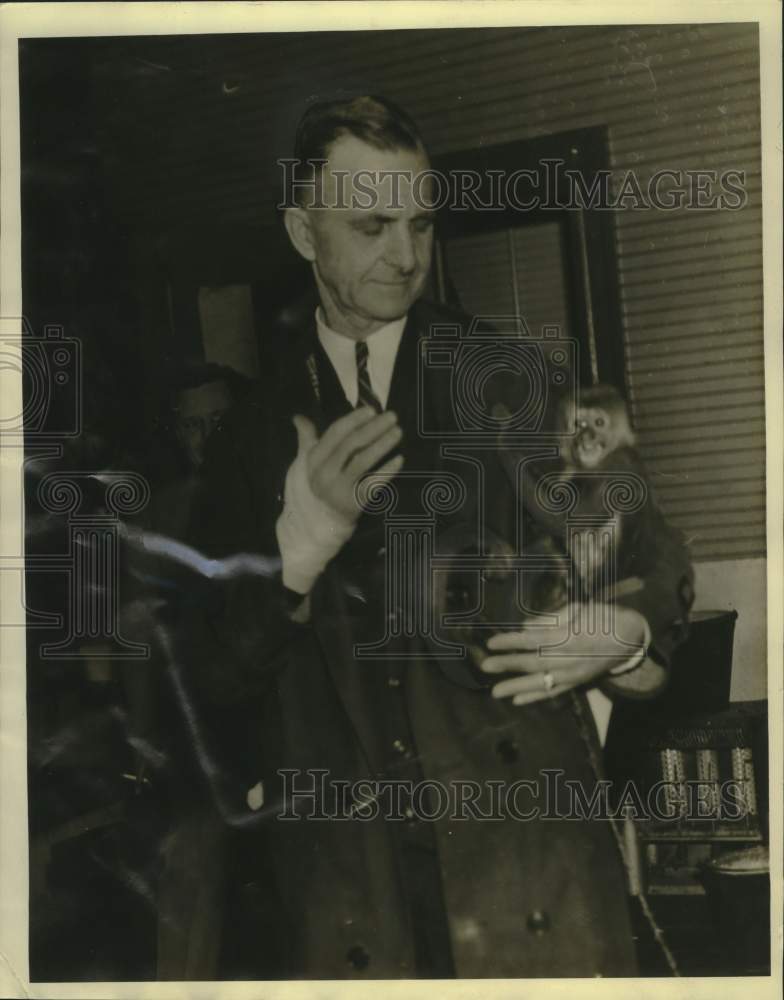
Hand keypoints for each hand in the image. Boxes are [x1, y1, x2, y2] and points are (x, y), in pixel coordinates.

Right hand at [294, 407, 402, 521]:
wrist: (314, 525)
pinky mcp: (354, 504)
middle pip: (351, 444)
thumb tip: (298, 416)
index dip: (354, 420)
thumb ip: (306, 438)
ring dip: (383, 444)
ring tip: (398, 432)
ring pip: (363, 461)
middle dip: (373, 428)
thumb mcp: (305, 463)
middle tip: (392, 417)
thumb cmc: (313, 488)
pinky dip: (387, 470)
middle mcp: (325, 473)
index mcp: (313, 459)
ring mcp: (339, 489)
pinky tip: (399, 459)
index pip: (335, 433)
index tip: (371, 410)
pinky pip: (373, 484)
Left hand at [480, 603, 647, 704]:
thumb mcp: (581, 609)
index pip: (534, 640)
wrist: (633, 638)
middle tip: (485, 665)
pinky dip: (536, 697)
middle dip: (508, 664)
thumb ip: (552, 619)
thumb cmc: (605, 617)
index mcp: (572, 637)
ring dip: (517, 687)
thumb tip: (526, 627)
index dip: (512, 641)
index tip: (491, 642)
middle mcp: (572, 659)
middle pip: (534, 662)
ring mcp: (575, 674)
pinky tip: (518, 700)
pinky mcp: (579, 683)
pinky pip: (555, 692)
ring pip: (542, 682)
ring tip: (495, 692)